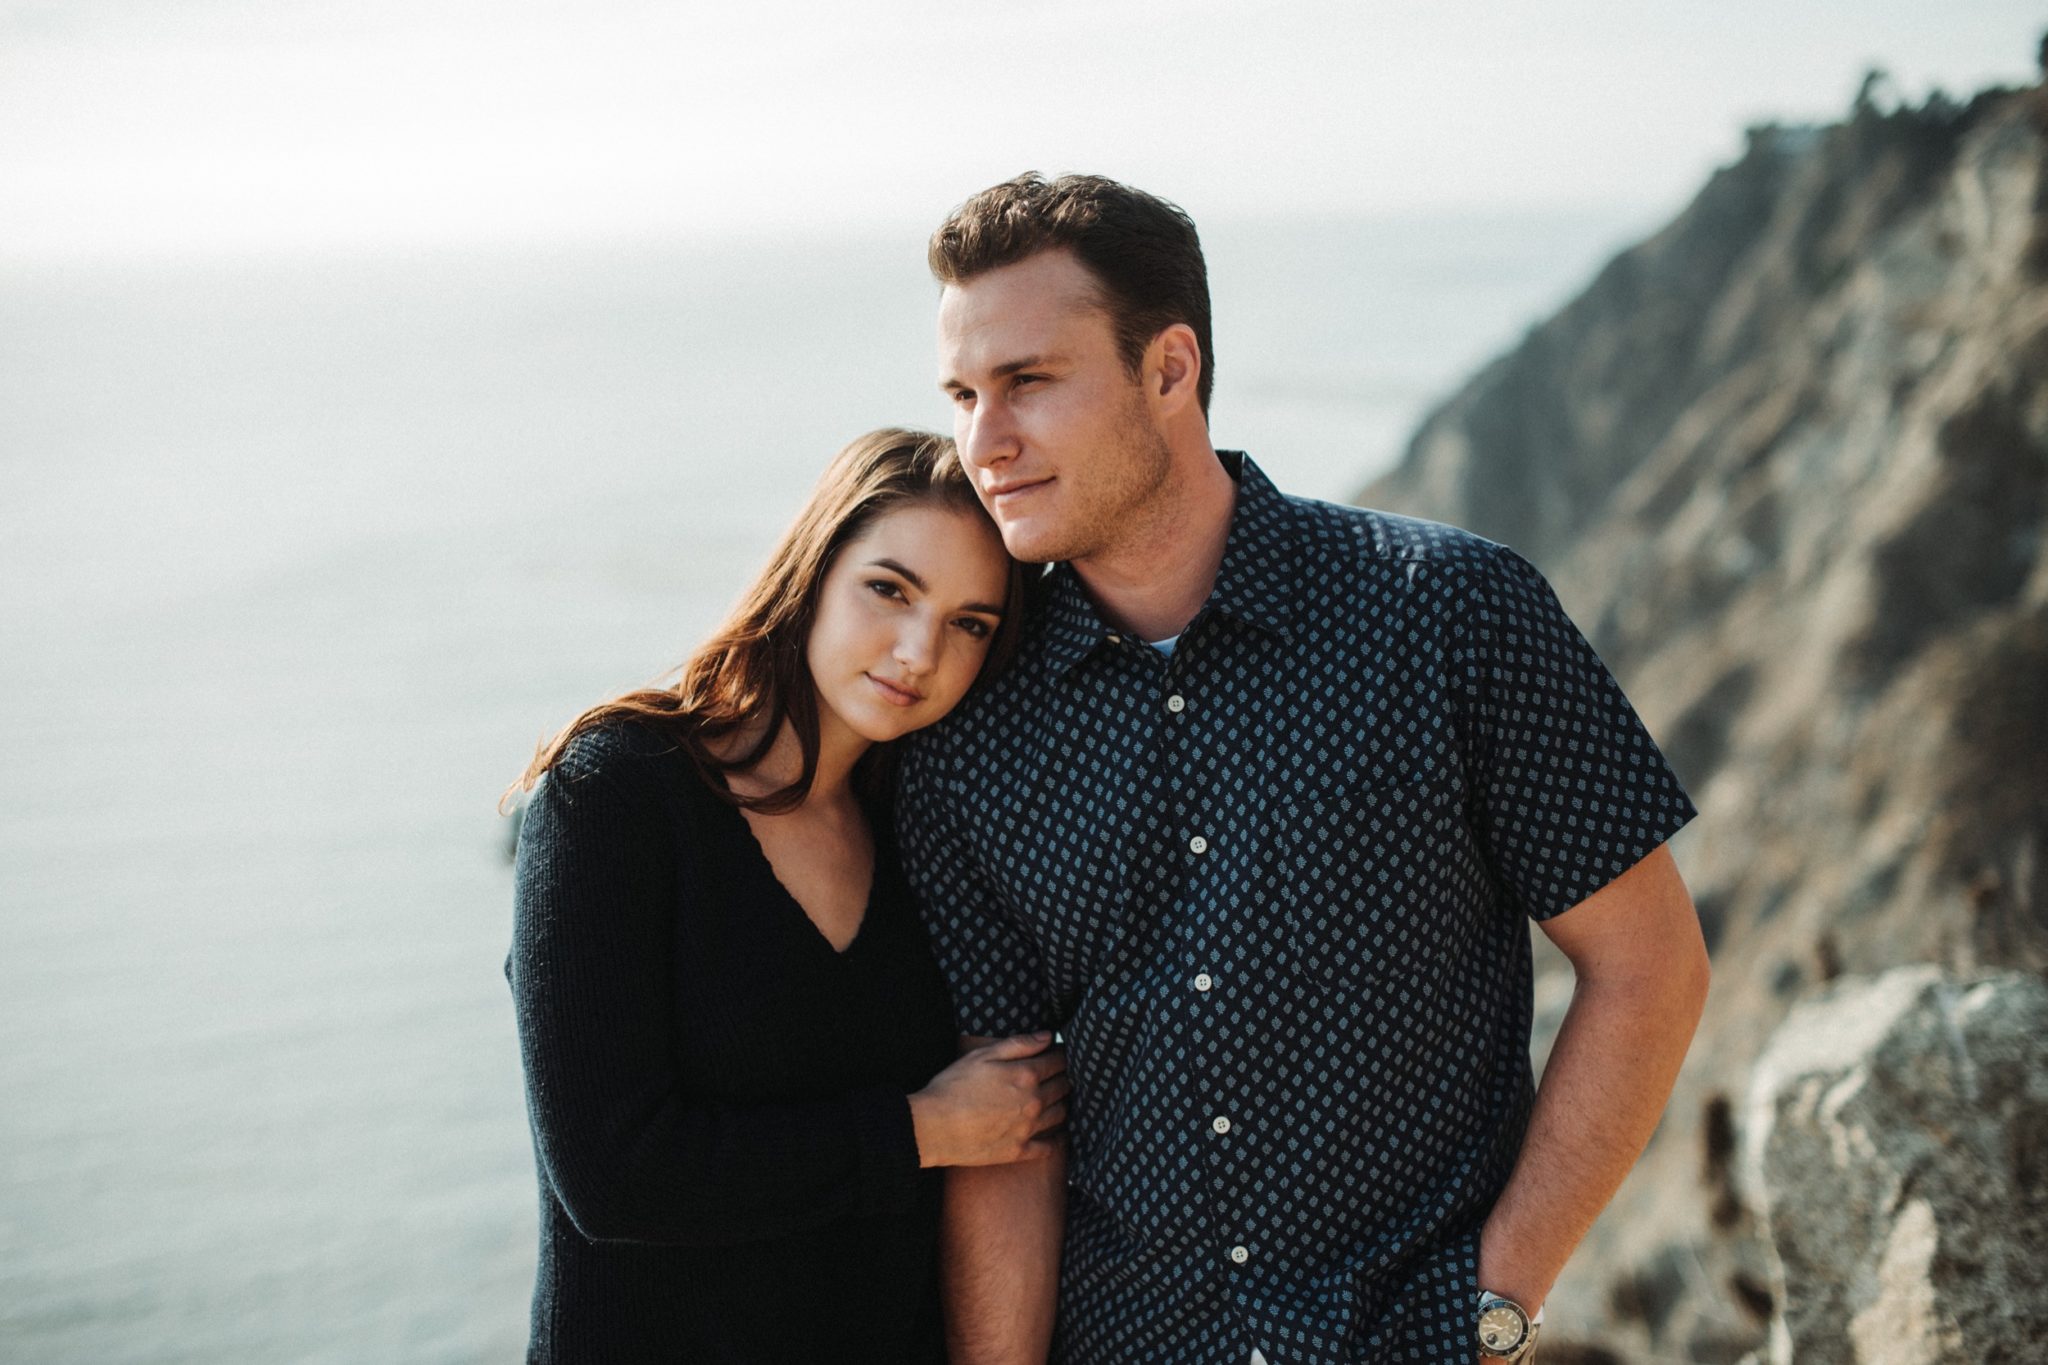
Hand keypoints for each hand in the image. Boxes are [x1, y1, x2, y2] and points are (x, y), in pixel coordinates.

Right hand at [910, 1032, 1069, 1167]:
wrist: (933, 1128)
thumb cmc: (953, 1086)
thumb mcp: (983, 1055)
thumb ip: (1019, 1044)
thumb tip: (1048, 1035)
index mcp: (1026, 1075)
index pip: (1058, 1061)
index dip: (1061, 1054)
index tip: (1059, 1053)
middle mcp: (1034, 1102)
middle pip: (1064, 1087)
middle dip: (1065, 1077)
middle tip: (1061, 1074)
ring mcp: (1028, 1129)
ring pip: (1061, 1114)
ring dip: (1063, 1104)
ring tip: (1057, 1099)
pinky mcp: (1019, 1151)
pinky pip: (1049, 1147)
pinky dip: (1057, 1139)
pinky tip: (1057, 1134)